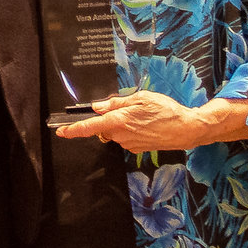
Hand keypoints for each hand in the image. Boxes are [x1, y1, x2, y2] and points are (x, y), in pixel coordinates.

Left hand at [55, 91, 247, 152]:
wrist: (186, 129)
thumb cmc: (165, 110)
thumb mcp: (140, 98)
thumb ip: (116, 103)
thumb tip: (98, 107)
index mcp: (119, 120)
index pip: (90, 127)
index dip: (74, 130)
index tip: (61, 132)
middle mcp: (121, 135)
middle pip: (104, 128)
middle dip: (108, 119)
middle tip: (128, 108)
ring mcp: (130, 144)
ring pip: (116, 133)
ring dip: (122, 124)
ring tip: (142, 116)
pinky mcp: (138, 149)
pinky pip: (126, 138)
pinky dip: (131, 131)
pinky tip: (146, 124)